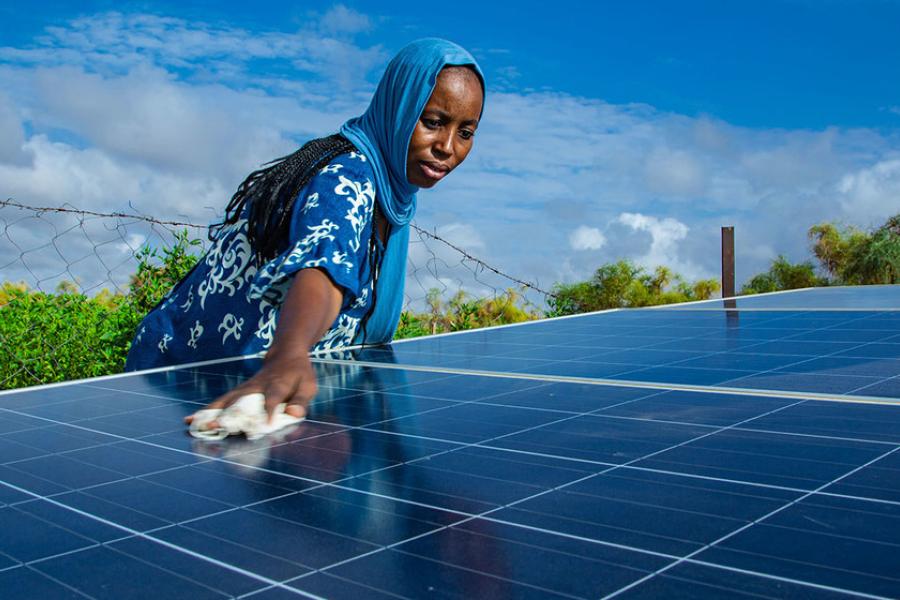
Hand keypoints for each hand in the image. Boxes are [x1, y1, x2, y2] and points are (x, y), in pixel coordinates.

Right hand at [184, 348, 316, 427]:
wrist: (285, 354)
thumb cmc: (298, 374)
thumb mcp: (308, 386)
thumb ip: (301, 401)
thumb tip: (295, 414)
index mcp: (277, 385)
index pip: (273, 398)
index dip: (270, 411)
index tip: (264, 425)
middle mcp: (257, 387)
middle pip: (241, 401)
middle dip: (229, 414)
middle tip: (214, 426)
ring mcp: (244, 389)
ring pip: (226, 401)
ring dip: (211, 413)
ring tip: (195, 425)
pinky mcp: (237, 392)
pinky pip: (220, 402)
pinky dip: (206, 411)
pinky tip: (191, 420)